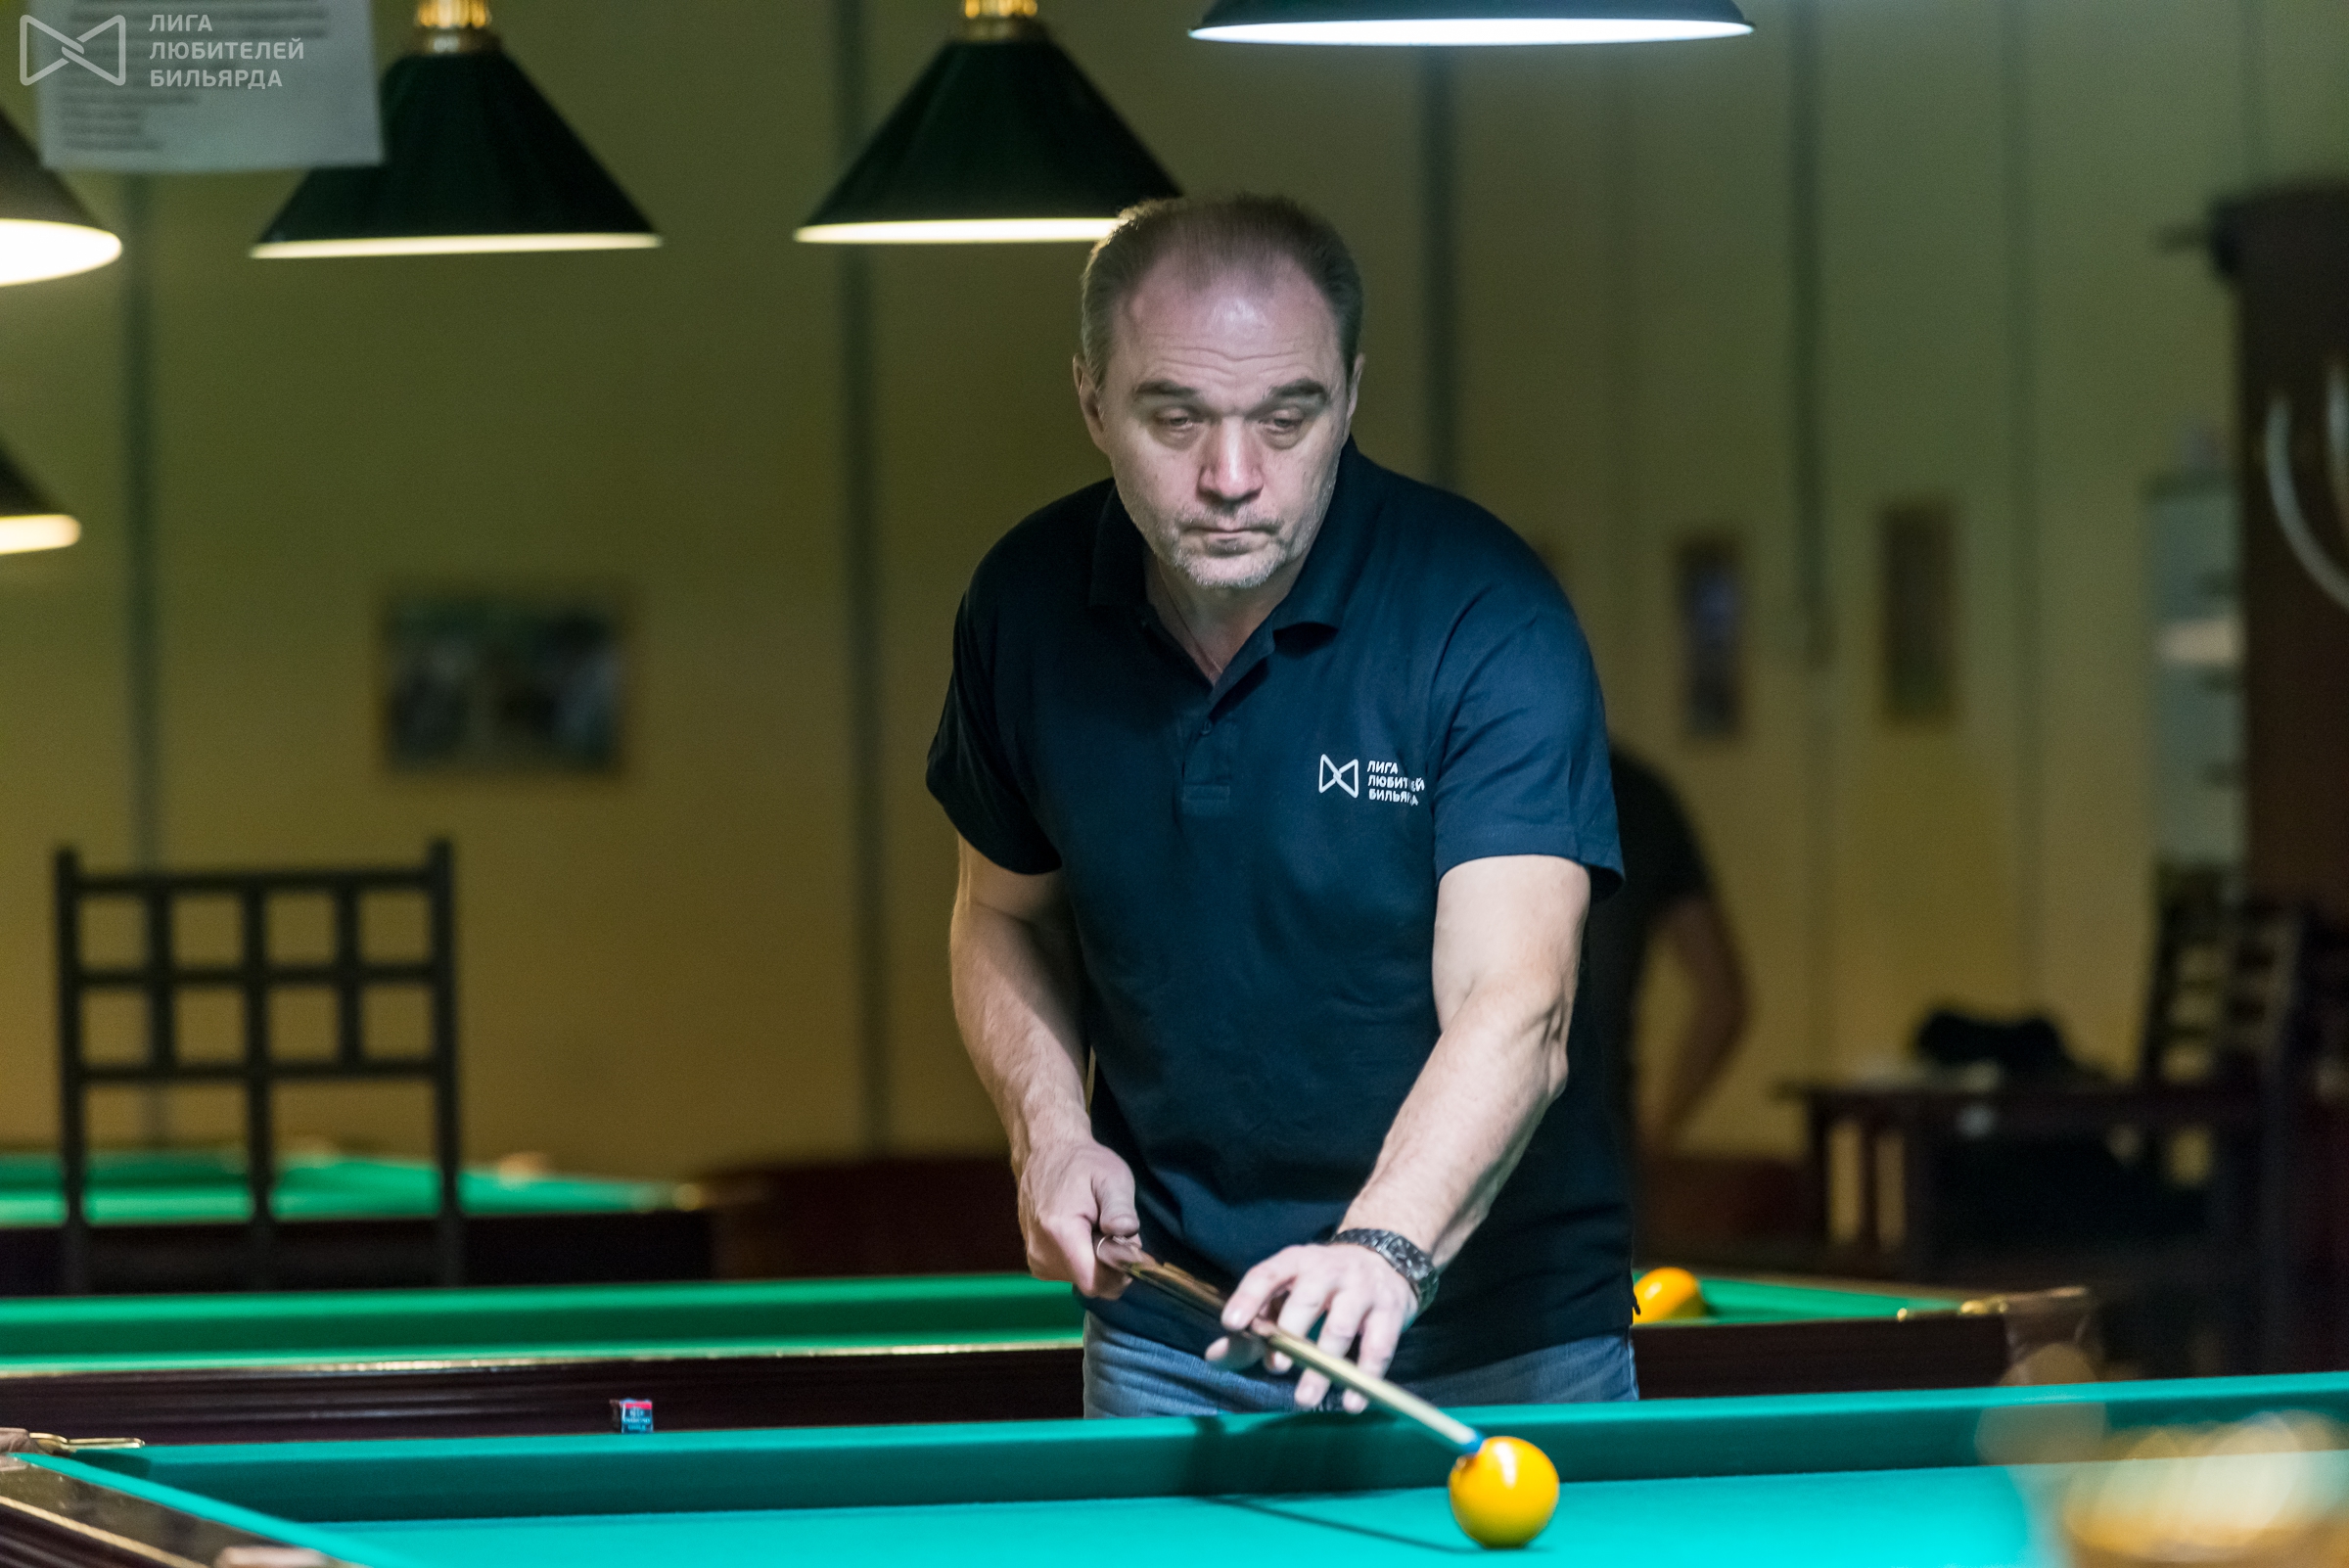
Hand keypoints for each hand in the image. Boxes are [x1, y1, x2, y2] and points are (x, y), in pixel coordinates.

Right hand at [1017, 1138, 1137, 1297]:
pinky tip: (1081, 1232)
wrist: (1046, 1152)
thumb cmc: (1083, 1163)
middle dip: (1110, 1263)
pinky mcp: (1035, 1261)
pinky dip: (1082, 1259)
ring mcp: (1035, 1259)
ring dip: (1096, 1260)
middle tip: (1111, 1228)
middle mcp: (1042, 1253)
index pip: (1095, 1283)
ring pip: (1082, 1279)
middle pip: (1091, 1283)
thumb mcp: (1112, 1177)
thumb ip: (1120, 1209)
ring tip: (1094, 1225)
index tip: (1126, 1246)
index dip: (1118, 1273)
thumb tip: (1126, 1235)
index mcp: (1060, 1233)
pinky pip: (1070, 1273)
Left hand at [1207, 1240, 1420, 1411]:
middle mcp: (1328, 1270)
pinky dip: (1364, 1378)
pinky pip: (1378, 1347)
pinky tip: (1351, 1403)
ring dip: (1322, 1366)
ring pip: (1341, 1327)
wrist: (1384, 1259)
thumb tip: (1214, 1358)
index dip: (1247, 1297)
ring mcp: (1362, 1289)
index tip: (1231, 1324)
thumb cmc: (1322, 1285)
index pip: (1267, 1274)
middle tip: (1274, 1366)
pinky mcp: (1390, 1311)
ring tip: (1305, 1398)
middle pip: (1306, 1299)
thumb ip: (1251, 1329)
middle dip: (1289, 1334)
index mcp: (1294, 1262)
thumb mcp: (1286, 1295)